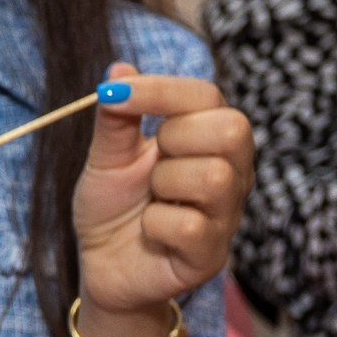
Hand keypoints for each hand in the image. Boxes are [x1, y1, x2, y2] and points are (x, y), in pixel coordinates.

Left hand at [72, 66, 252, 316]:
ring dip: (164, 185)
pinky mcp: (213, 254)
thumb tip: (119, 70)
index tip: (113, 94)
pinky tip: (150, 231)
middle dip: (175, 138)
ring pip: (215, 178)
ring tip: (150, 201)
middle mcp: (232, 171)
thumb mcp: (106, 158)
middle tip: (150, 162)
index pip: (207, 95)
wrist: (103, 267)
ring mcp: (227, 214)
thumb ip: (116, 118)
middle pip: (233, 129)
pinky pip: (190, 225)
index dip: (161, 90)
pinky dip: (155, 226)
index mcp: (208, 139)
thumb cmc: (113, 208)